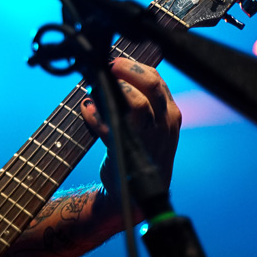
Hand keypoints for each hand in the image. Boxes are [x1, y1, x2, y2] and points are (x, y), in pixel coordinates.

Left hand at [79, 58, 181, 207]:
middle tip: (107, 67)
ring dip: (109, 92)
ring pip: (134, 103)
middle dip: (127, 71)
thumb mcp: (149, 124)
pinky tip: (86, 108)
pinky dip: (93, 114)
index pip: (157, 80)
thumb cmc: (139, 153)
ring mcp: (149, 138)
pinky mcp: (129, 150)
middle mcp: (165, 124)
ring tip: (93, 91)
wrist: (135, 194)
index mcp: (171, 114)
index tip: (115, 62)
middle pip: (151, 85)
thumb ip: (137, 100)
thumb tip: (111, 73)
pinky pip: (109, 125)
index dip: (134, 67)